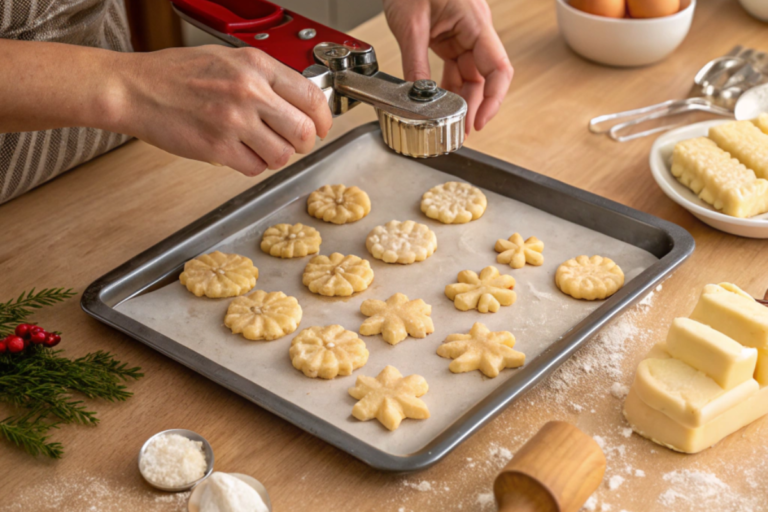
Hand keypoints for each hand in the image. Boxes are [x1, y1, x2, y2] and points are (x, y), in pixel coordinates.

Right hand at [114, 45, 332, 175]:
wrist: (134, 89)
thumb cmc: (176, 73)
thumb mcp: (227, 59)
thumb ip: (265, 77)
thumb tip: (298, 100)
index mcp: (256, 65)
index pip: (311, 97)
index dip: (323, 119)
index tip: (321, 127)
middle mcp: (249, 91)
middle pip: (304, 132)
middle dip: (304, 143)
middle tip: (293, 142)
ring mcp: (234, 121)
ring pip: (282, 155)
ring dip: (276, 156)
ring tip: (260, 146)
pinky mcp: (218, 147)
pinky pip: (255, 168)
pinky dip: (252, 165)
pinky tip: (239, 152)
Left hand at [383, 0, 512, 133]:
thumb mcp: (410, 24)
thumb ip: (415, 62)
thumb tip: (418, 96)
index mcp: (476, 23)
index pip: (498, 69)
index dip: (494, 99)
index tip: (479, 121)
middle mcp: (475, 31)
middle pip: (485, 77)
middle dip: (475, 106)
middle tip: (459, 130)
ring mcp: (463, 35)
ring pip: (469, 75)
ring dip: (461, 99)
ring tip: (449, 123)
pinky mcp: (449, 37)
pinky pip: (454, 67)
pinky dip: (447, 86)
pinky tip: (439, 103)